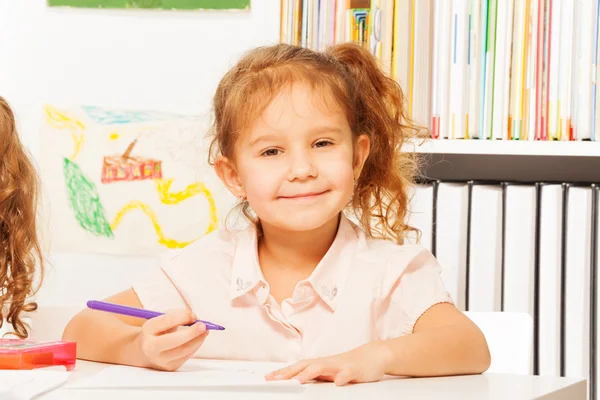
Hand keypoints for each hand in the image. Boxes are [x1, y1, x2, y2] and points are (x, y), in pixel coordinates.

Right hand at [137, 309, 208, 370]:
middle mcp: (152, 346)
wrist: (145, 352)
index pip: (166, 321)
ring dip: (197, 339)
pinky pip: (187, 355)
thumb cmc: (157, 332)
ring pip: (183, 350)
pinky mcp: (170, 366)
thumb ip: (176, 316)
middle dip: (191, 333)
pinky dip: (196, 345)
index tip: (193, 315)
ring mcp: (161, 359)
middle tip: (203, 325)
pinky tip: (200, 338)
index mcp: (148, 329)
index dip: (182, 317)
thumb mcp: (161, 320)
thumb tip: (194, 318)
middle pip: (173, 341)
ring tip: (205, 331)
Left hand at [265, 341, 389, 385]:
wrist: (373, 355)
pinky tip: (338, 382)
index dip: (283, 372)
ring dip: (310, 373)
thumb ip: (315, 376)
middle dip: (289, 373)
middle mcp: (327, 363)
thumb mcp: (330, 373)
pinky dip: (342, 377)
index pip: (297, 367)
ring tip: (299, 380)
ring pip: (322, 367)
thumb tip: (297, 382)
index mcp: (320, 364)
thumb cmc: (349, 365)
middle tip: (274, 380)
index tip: (268, 378)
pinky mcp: (354, 370)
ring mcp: (340, 365)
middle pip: (304, 365)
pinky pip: (348, 373)